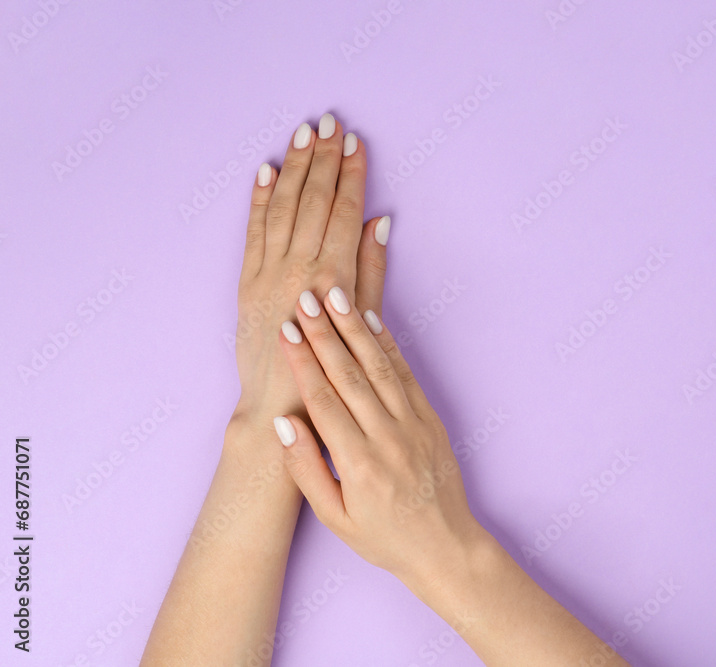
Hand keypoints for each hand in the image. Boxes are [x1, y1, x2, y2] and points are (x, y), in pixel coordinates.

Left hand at [233, 115, 390, 436]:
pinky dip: (259, 198)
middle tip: (330, 122)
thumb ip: (371, 269)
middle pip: (312, 199)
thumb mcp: (364, 321)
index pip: (342, 210)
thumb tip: (378, 221)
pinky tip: (267, 172)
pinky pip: (252, 230)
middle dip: (322, 158)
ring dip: (293, 167)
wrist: (280, 404)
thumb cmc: (332, 370)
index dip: (350, 174)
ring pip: (281, 206)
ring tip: (303, 135)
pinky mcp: (245, 282)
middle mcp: (296, 267)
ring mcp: (266, 272)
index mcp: (331, 276)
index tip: (355, 143)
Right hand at [272, 288, 488, 585]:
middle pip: (350, 374)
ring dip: (355, 328)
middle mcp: (388, 437)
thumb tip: (283, 423)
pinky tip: (371, 320)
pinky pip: (406, 374)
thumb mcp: (334, 517)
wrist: (445, 546)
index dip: (302, 362)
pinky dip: (388, 344)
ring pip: (379, 366)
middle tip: (304, 297)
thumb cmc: (384, 537)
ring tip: (335, 295)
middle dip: (324, 332)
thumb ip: (306, 470)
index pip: (323, 400)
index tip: (285, 331)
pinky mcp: (431, 418)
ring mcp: (414, 424)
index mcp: (358, 464)